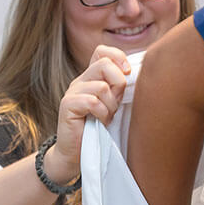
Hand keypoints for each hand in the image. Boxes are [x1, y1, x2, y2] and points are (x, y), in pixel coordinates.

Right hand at [44, 46, 130, 183]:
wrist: (76, 153)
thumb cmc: (99, 129)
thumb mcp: (113, 104)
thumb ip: (119, 88)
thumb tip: (136, 74)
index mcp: (92, 77)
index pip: (102, 51)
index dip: (117, 56)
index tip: (127, 72)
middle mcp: (81, 81)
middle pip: (104, 63)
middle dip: (118, 83)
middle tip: (116, 103)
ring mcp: (72, 92)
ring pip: (100, 86)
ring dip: (110, 105)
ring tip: (107, 117)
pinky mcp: (67, 105)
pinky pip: (92, 102)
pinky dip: (102, 114)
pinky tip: (101, 122)